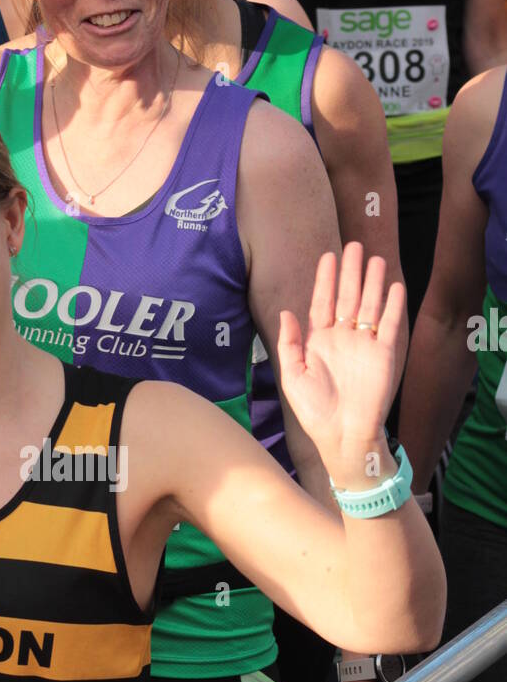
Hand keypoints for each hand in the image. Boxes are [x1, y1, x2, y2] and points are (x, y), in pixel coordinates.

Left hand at [276, 242, 405, 468]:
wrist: (343, 435)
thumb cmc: (314, 411)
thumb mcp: (293, 376)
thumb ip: (289, 343)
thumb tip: (286, 312)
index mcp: (319, 341)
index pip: (323, 302)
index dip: (325, 280)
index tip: (328, 256)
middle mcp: (343, 338)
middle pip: (348, 297)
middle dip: (351, 272)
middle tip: (354, 245)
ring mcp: (364, 345)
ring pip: (370, 305)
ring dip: (373, 282)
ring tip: (375, 258)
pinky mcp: (384, 354)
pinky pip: (389, 325)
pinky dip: (392, 305)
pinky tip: (394, 286)